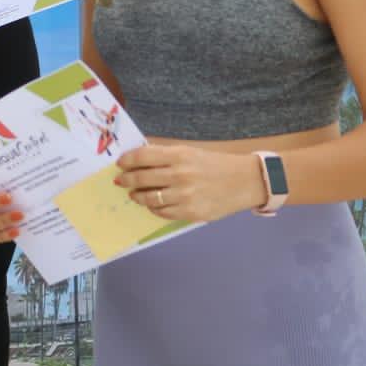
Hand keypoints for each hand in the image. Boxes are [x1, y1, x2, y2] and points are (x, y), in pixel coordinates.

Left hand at [114, 144, 267, 223]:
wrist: (245, 181)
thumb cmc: (216, 164)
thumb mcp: (191, 152)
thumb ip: (166, 156)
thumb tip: (139, 158)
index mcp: (179, 155)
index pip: (143, 156)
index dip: (127, 160)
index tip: (120, 164)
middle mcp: (180, 175)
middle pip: (141, 178)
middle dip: (126, 180)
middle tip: (120, 181)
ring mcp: (185, 196)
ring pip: (149, 198)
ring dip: (137, 196)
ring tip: (134, 194)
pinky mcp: (190, 213)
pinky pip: (163, 213)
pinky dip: (154, 209)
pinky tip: (153, 205)